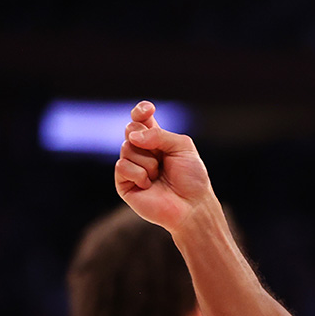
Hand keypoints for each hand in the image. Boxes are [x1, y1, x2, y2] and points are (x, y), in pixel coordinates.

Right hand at [115, 101, 213, 231]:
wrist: (192, 205)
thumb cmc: (191, 178)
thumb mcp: (182, 147)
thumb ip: (160, 135)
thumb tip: (133, 137)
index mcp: (156, 140)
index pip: (141, 119)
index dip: (140, 111)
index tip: (148, 110)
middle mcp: (141, 151)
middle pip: (131, 129)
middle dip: (147, 139)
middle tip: (160, 156)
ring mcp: (131, 166)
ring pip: (127, 147)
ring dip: (148, 162)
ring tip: (159, 175)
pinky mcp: (123, 183)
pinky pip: (122, 166)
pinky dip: (139, 174)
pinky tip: (149, 185)